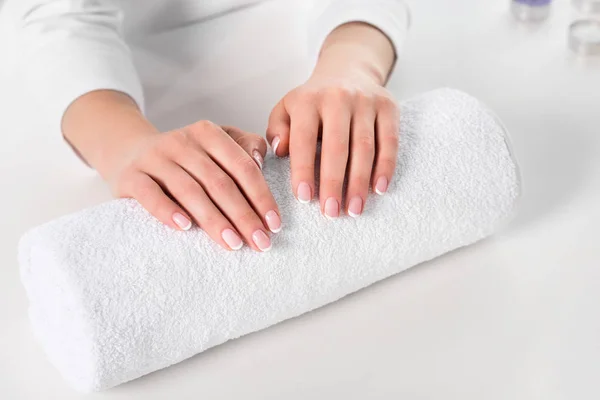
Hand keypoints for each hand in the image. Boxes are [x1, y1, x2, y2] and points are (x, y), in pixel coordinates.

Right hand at [107, 121, 280, 251]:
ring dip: (214, 220)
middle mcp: (182, 142)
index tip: (275, 225)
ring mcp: (154, 158)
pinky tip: (185, 228)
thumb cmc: (185, 156)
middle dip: (244, 216)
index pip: (242, 166)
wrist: (130, 152)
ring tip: (233, 243)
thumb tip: (261, 162)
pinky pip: (150, 195)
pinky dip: (168, 211)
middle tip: (260, 242)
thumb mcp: (216, 143)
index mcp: (208, 133)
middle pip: (219, 182)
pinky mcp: (131, 176)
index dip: (261, 197)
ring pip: (189, 191)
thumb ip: (244, 146)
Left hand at [266, 68, 398, 218]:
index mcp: (308, 100)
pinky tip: (378, 189)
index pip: (304, 138)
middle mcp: (338, 97)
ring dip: (359, 182)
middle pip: (337, 146)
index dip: (303, 169)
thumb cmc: (313, 101)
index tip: (304, 197)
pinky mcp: (389, 107)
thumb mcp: (287, 108)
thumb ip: (277, 129)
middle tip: (330, 212)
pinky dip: (385, 167)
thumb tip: (280, 150)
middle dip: (333, 182)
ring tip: (353, 209)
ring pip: (365, 147)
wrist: (348, 69)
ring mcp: (366, 101)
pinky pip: (389, 141)